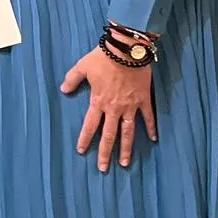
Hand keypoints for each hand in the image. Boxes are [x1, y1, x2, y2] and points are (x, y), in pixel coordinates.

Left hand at [60, 46, 156, 172]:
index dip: (85, 138)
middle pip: (109, 135)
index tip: (81, 151)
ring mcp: (130, 105)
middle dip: (105, 152)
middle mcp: (114, 108)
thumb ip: (72, 79)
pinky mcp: (143, 99)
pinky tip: (154, 138)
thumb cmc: (104, 57)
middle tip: (103, 168)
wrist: (127, 49)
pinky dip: (151, 127)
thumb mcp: (83, 66)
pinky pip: (148, 117)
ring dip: (126, 148)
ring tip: (124, 163)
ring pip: (128, 132)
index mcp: (99, 101)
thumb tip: (63, 90)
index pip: (90, 125)